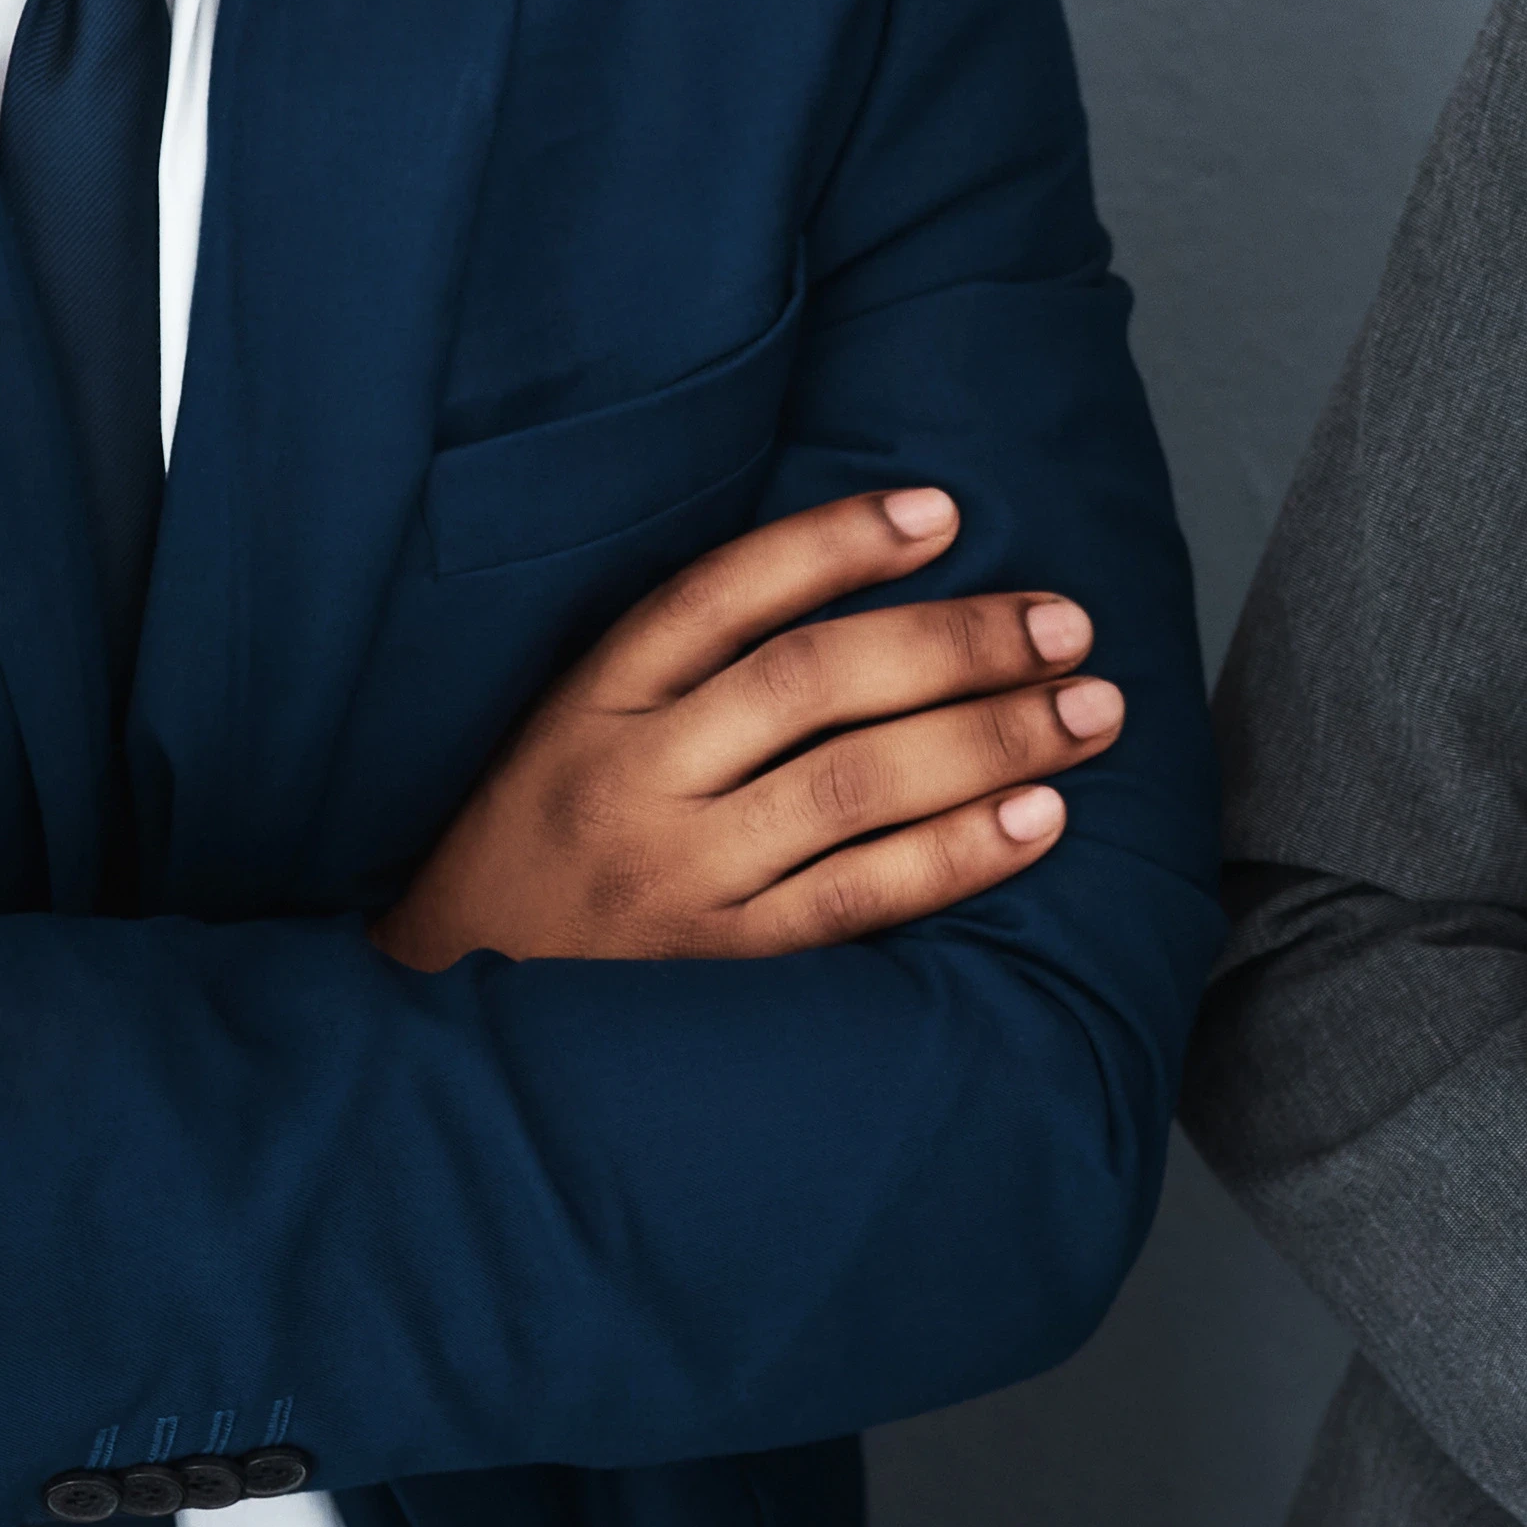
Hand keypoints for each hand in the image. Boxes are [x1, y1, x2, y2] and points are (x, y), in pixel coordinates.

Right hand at [375, 485, 1120, 970]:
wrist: (437, 1017)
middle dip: (956, 644)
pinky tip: (1040, 819)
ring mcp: (675, 878)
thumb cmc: (543, 845)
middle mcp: (631, 779)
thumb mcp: (572, 729)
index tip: (945, 509)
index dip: (835, 541)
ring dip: (987, 740)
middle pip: (811, 683)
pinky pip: (857, 899)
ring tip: (1089, 710)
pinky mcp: (719, 970)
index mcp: (589, 700)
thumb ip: (689, 670)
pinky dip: (958, 854)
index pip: (721, 594)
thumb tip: (871, 589)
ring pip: (850, 787)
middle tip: (1068, 624)